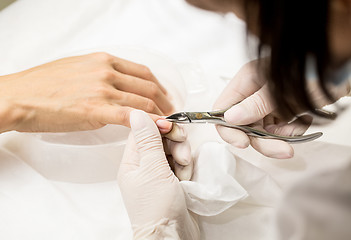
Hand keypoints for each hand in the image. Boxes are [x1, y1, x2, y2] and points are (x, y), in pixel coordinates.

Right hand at [0, 52, 173, 132]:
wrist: (20, 97)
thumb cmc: (43, 85)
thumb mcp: (76, 69)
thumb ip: (100, 75)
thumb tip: (115, 87)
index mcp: (103, 60)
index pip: (142, 72)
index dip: (159, 86)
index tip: (165, 96)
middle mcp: (107, 72)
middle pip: (148, 86)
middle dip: (165, 101)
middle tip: (171, 112)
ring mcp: (103, 90)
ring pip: (144, 102)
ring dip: (160, 114)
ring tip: (167, 124)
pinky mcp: (97, 110)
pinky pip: (131, 117)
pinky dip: (149, 123)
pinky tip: (158, 129)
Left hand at [118, 110, 198, 239]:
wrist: (171, 236)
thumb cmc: (157, 205)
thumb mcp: (153, 169)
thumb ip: (148, 140)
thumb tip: (136, 112)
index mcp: (132, 161)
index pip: (143, 131)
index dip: (158, 125)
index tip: (172, 126)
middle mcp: (144, 166)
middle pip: (161, 139)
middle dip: (175, 143)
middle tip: (181, 156)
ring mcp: (159, 174)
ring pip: (173, 150)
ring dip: (182, 156)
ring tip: (184, 171)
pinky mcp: (172, 181)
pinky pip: (180, 164)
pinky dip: (185, 168)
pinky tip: (186, 178)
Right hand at [214, 60, 308, 158]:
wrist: (341, 75)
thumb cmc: (312, 73)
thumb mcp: (281, 89)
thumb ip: (255, 104)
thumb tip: (229, 118)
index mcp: (246, 81)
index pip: (223, 109)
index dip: (228, 129)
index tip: (243, 143)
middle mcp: (252, 94)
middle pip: (243, 126)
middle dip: (262, 141)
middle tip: (283, 150)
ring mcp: (266, 104)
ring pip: (261, 133)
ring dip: (279, 138)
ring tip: (298, 132)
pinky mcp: (280, 113)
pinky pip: (277, 132)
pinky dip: (290, 132)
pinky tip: (303, 121)